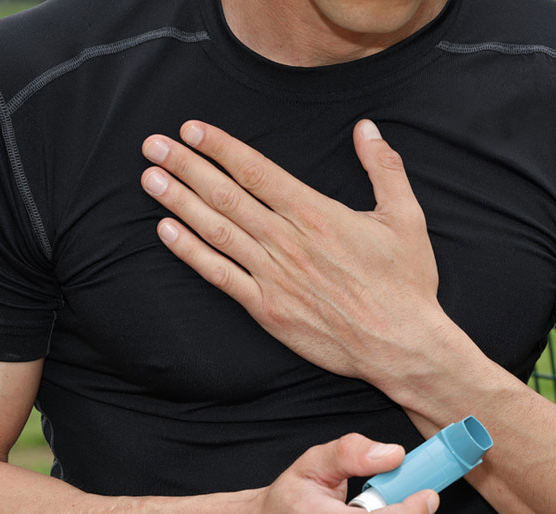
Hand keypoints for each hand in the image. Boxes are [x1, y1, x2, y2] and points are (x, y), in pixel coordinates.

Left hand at [140, 119, 446, 383]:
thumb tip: (366, 127)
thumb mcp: (405, 217)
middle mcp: (288, 241)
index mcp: (316, 214)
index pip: (257, 171)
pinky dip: (191, 253)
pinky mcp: (268, 309)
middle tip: (152, 146)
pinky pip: (221, 276)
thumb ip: (383, 167)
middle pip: (226, 196)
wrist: (401, 344)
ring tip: (149, 179)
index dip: (220, 148)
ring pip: (216, 231)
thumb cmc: (406, 283)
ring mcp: (274, 277)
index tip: (191, 130)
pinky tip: (166, 233)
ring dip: (179, 203)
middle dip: (186, 167)